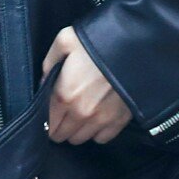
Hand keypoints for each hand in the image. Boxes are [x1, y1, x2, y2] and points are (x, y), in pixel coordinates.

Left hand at [42, 26, 132, 144]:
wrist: (135, 46)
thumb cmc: (98, 40)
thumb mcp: (64, 41)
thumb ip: (49, 63)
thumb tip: (44, 82)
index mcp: (63, 94)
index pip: (46, 123)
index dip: (45, 118)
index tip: (48, 111)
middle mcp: (81, 113)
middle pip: (62, 135)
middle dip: (59, 125)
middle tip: (63, 111)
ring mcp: (101, 120)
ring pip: (80, 139)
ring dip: (77, 129)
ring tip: (80, 113)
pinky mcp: (119, 122)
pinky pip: (101, 139)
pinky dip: (96, 131)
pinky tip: (97, 116)